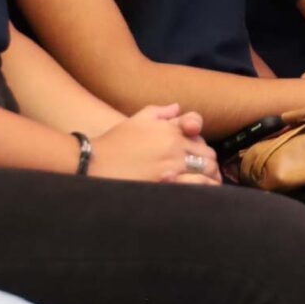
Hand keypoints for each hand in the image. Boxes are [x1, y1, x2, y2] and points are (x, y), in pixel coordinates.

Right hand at [91, 104, 219, 184]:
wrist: (95, 163)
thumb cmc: (116, 141)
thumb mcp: (137, 119)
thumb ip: (160, 111)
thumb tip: (177, 108)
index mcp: (170, 130)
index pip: (199, 131)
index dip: (201, 140)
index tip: (198, 151)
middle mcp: (174, 147)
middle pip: (207, 155)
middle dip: (208, 163)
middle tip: (205, 173)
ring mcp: (172, 167)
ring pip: (206, 172)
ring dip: (209, 178)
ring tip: (205, 186)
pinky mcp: (166, 186)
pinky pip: (195, 188)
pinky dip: (201, 190)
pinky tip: (197, 195)